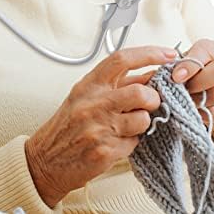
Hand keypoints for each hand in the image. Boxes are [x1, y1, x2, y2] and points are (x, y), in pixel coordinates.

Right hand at [24, 45, 177, 206]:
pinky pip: (135, 143)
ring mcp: (99, 128)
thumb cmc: (67, 125)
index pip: (122, 59)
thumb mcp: (86, 96)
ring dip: (142, 123)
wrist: (46, 159)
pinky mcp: (105, 151)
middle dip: (153, 98)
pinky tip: (116, 141)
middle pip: (140, 92)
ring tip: (127, 126)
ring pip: (143, 119)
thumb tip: (151, 74)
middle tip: (149, 103)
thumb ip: (117, 84)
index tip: (167, 54)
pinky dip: (131, 142)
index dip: (149, 53)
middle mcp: (93, 103)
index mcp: (89, 84)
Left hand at [171, 39, 213, 144]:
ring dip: (197, 98)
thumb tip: (163, 74)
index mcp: (212, 49)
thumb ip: (175, 66)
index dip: (190, 65)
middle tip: (184, 89)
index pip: (205, 51)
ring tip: (186, 98)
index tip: (176, 76)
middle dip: (197, 82)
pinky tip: (194, 109)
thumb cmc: (195, 75)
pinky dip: (201, 112)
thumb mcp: (184, 64)